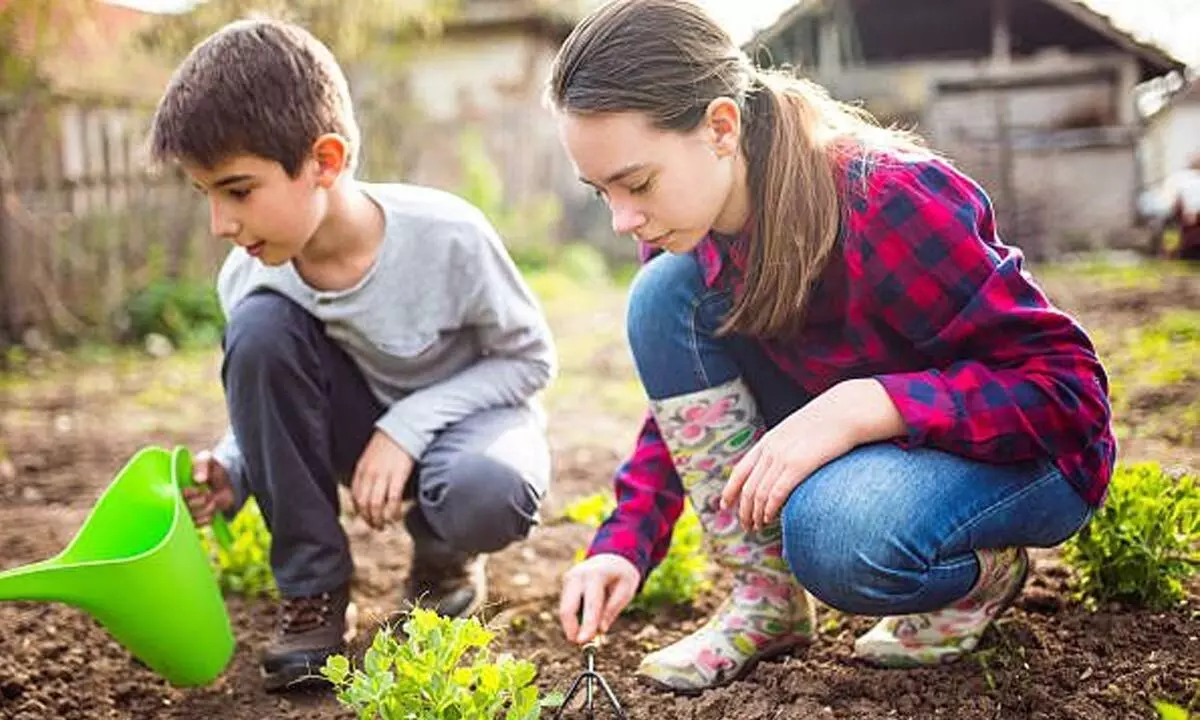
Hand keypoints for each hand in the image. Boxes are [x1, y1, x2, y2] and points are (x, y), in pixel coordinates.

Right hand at [181, 450, 235, 525]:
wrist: (224, 481)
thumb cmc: (211, 469)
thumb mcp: (208, 460)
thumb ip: (203, 465)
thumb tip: (199, 479)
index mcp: (174, 484)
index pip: (173, 495)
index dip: (187, 494)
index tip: (199, 489)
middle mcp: (177, 498)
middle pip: (182, 509)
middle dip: (198, 502)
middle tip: (208, 494)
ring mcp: (185, 510)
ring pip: (191, 518)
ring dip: (205, 510)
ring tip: (213, 500)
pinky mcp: (194, 519)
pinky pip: (198, 525)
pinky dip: (207, 518)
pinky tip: (212, 508)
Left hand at [351, 431, 413, 529]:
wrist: (404, 428)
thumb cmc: (389, 443)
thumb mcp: (370, 457)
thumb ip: (367, 473)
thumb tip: (368, 491)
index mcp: (361, 469)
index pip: (356, 497)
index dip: (359, 511)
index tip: (366, 519)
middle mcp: (369, 474)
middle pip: (364, 504)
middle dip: (369, 519)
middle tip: (375, 527)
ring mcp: (383, 475)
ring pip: (376, 505)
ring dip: (379, 519)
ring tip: (384, 526)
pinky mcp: (397, 476)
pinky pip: (392, 500)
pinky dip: (393, 512)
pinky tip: (395, 517)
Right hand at [559, 553, 640, 644]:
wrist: (612, 557)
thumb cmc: (621, 575)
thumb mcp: (626, 590)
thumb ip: (612, 609)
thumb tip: (600, 630)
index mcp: (596, 575)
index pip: (590, 605)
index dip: (586, 625)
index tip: (583, 642)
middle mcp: (578, 576)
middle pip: (568, 608)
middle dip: (571, 629)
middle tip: (581, 644)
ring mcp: (569, 579)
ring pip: (564, 610)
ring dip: (573, 625)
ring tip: (589, 630)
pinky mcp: (565, 584)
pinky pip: (567, 607)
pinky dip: (574, 618)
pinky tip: (586, 618)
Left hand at [721, 379, 905, 532]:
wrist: (845, 411)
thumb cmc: (827, 423)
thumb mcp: (798, 431)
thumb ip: (786, 447)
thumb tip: (783, 465)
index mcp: (768, 441)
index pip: (740, 470)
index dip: (730, 490)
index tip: (724, 505)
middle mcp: (770, 450)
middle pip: (747, 487)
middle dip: (743, 510)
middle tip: (745, 526)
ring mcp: (782, 457)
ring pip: (759, 493)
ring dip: (755, 514)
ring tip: (757, 527)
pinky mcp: (798, 465)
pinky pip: (776, 493)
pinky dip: (769, 509)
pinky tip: (769, 518)